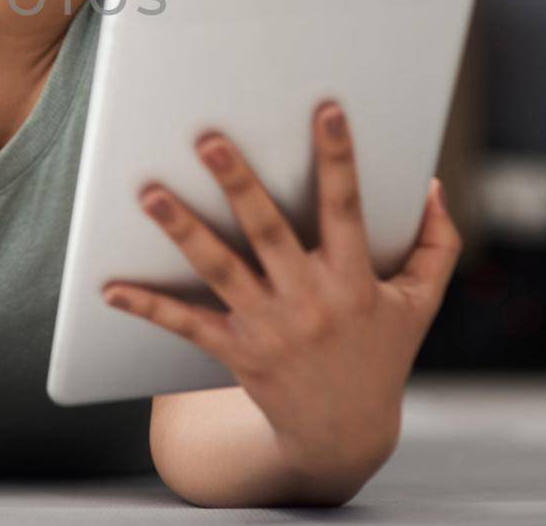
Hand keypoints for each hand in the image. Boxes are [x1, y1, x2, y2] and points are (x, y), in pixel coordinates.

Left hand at [101, 100, 460, 489]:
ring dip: (184, 231)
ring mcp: (269, 327)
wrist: (344, 435)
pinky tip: (110, 288)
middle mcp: (309, 300)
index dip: (338, 158)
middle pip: (269, 232)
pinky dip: (148, 307)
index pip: (346, 209)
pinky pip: (186, 324)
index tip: (325, 110)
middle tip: (210, 140)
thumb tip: (435, 185)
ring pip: (220, 270)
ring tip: (150, 193)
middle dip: (239, 184)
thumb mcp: (420, 303)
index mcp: (354, 280)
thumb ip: (436, 244)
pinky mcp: (236, 352)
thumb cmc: (382, 354)